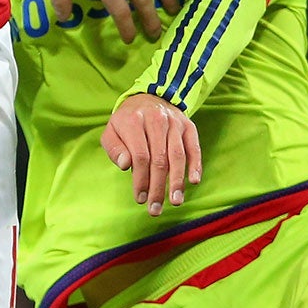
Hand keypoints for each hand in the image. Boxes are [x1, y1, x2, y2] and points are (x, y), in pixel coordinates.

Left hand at [102, 92, 202, 215]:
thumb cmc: (127, 122)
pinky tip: (194, 181)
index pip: (140, 156)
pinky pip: (194, 147)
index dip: (140, 180)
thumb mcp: (111, 131)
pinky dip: (196, 164)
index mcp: (134, 121)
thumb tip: (124, 165)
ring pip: (177, 156)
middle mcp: (156, 120)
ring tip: (176, 202)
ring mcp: (174, 122)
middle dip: (158, 187)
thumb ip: (114, 149)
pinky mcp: (188, 126)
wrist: (149, 98)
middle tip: (155, 209)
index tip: (140, 198)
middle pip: (159, 159)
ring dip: (177, 181)